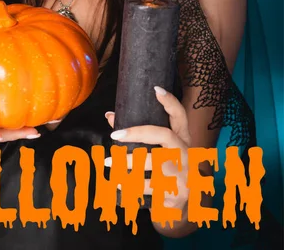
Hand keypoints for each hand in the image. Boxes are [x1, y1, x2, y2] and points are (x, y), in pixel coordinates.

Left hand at [104, 86, 191, 211]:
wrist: (181, 207)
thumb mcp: (158, 152)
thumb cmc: (165, 171)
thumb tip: (110, 115)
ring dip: (128, 163)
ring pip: (154, 164)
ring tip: (109, 163)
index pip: (180, 116)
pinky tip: (118, 183)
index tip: (156, 89)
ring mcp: (183, 174)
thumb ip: (138, 134)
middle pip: (165, 135)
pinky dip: (132, 186)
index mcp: (182, 139)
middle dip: (138, 133)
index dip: (170, 102)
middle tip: (114, 135)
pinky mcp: (177, 194)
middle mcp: (185, 154)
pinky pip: (150, 188)